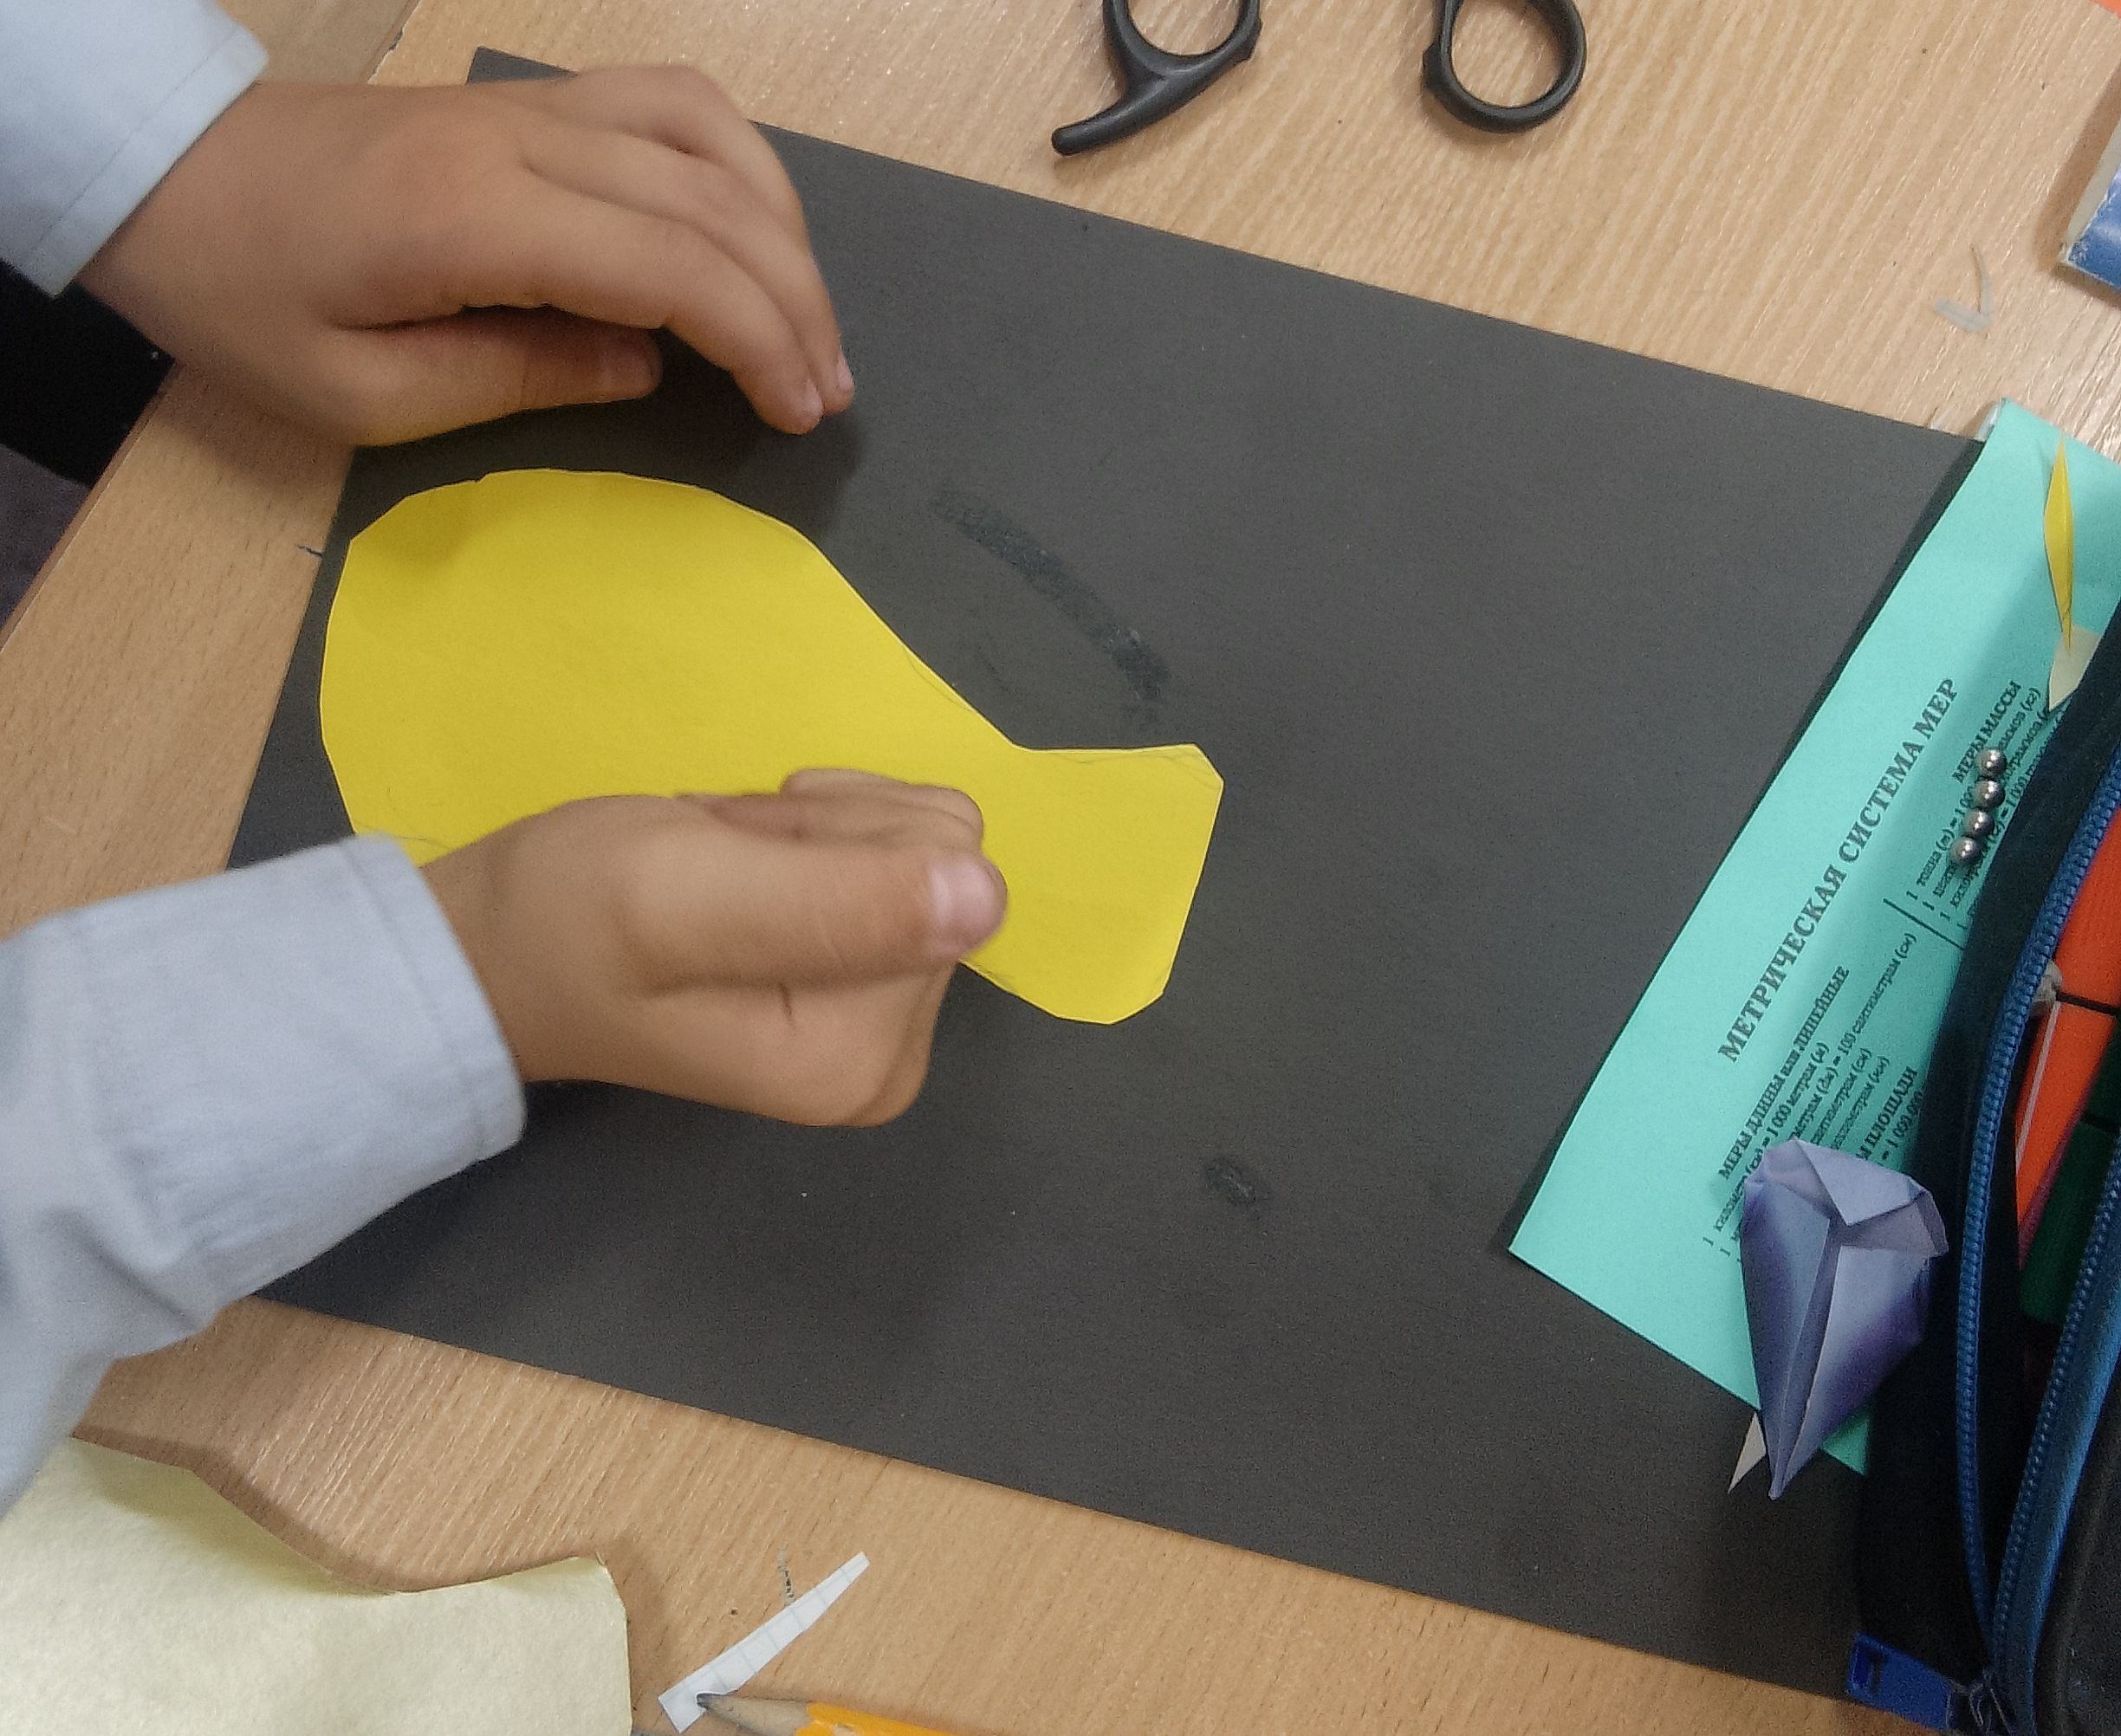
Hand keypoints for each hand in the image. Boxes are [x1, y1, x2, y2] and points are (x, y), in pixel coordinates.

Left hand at [79, 70, 852, 441]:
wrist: (170, 173)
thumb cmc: (246, 297)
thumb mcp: (359, 393)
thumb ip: (514, 378)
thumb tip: (643, 364)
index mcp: (479, 219)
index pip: (671, 263)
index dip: (758, 339)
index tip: (796, 413)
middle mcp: (525, 140)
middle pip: (712, 203)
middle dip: (795, 304)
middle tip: (827, 393)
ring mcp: (532, 105)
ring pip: (710, 136)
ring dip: (782, 228)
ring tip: (808, 318)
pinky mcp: (529, 99)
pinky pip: (671, 103)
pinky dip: (738, 163)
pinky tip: (753, 224)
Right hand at [422, 772, 1006, 1125]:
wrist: (492, 947)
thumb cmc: (570, 918)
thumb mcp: (686, 897)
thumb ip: (837, 902)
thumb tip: (985, 896)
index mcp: (860, 1061)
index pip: (939, 873)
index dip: (830, 837)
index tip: (734, 865)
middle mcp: (891, 1059)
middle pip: (935, 859)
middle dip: (823, 835)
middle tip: (723, 865)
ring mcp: (881, 1026)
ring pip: (918, 844)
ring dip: (812, 829)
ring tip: (724, 863)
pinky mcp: (863, 986)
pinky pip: (895, 852)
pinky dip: (813, 833)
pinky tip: (742, 862)